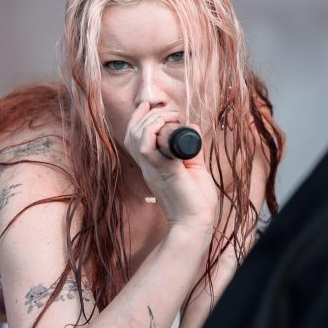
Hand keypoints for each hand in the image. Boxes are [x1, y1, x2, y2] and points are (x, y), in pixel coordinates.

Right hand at [123, 102, 217, 232]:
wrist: (196, 222)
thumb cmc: (195, 201)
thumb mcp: (193, 168)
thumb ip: (191, 149)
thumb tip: (192, 126)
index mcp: (152, 165)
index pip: (134, 137)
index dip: (138, 118)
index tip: (150, 106)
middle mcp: (147, 165)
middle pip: (132, 133)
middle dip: (146, 114)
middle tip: (169, 111)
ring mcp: (152, 168)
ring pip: (137, 136)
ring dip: (151, 119)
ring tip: (170, 115)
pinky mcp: (162, 171)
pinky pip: (146, 147)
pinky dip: (152, 131)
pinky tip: (165, 125)